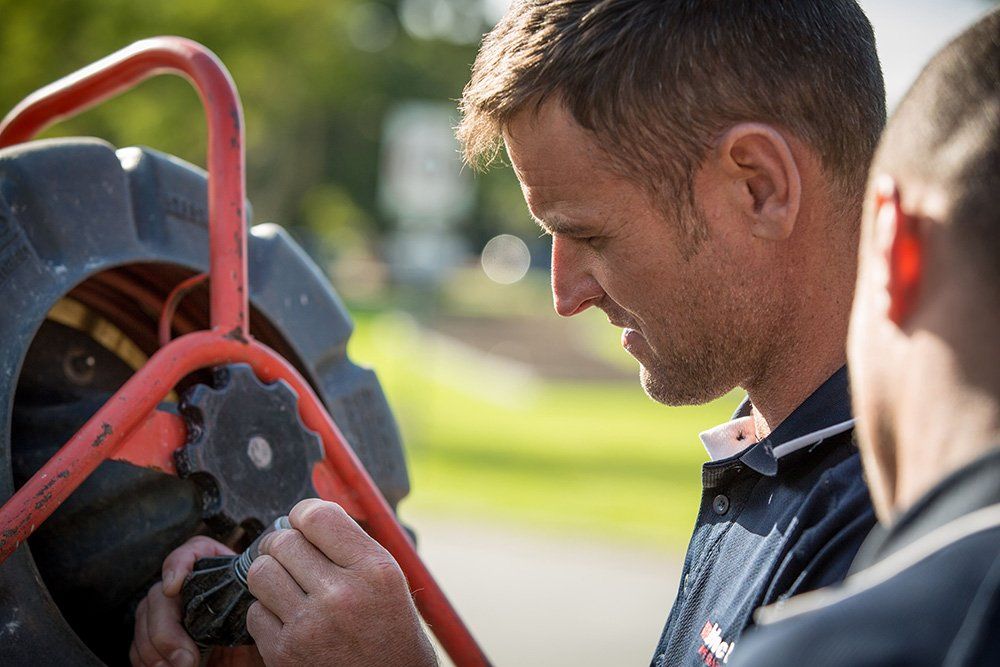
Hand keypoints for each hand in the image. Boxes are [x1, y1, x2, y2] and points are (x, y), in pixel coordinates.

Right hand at [130, 535, 262, 666]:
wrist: (251, 658)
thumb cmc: (260, 633)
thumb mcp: (262, 614)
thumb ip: (253, 602)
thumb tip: (253, 599)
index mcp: (217, 572)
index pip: (192, 553)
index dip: (178, 565)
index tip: (174, 587)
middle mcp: (189, 587)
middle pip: (160, 594)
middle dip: (166, 629)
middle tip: (186, 658)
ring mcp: (168, 611)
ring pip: (144, 620)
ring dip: (155, 649)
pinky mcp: (158, 638)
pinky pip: (138, 645)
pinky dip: (147, 659)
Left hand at [246, 498, 436, 665]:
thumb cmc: (390, 631)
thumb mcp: (388, 578)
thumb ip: (351, 545)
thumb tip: (305, 516)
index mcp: (373, 568)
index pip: (316, 516)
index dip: (302, 514)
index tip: (302, 524)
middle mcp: (342, 594)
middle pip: (282, 541)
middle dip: (283, 545)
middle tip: (292, 557)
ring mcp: (311, 625)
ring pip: (260, 572)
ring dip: (270, 575)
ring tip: (287, 585)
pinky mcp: (285, 654)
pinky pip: (255, 613)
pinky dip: (266, 614)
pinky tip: (288, 619)